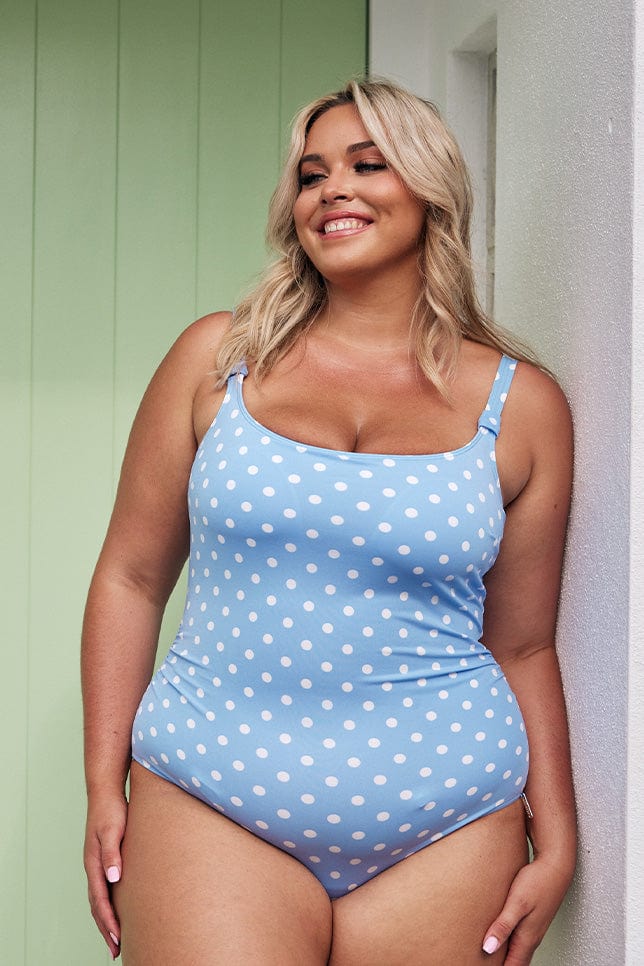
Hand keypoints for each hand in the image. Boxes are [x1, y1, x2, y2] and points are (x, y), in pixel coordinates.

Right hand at [83, 790, 127, 958]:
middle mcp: (93, 867)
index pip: (99, 899)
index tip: (118, 938)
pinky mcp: (105, 859)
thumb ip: (112, 854)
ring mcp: (97, 864)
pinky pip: (104, 889)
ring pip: (99, 899)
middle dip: (105, 928)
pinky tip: (117, 910)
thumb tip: (113, 879)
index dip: (108, 920)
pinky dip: (108, 904)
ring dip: (106, 920)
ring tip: (115, 938)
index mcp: (93, 863)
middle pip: (96, 905)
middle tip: (115, 950)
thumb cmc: (111, 809)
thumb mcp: (113, 830)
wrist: (106, 792)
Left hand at [482, 855, 573, 963]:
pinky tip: (501, 939)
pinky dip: (509, 945)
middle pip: (516, 962)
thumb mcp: (517, 903)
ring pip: (518, 952)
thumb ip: (503, 926)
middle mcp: (532, 937)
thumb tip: (488, 948)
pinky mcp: (532, 919)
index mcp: (527, 938)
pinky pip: (520, 940)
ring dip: (506, 958)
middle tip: (485, 965)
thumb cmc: (538, 882)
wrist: (555, 866)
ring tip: (491, 959)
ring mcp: (534, 929)